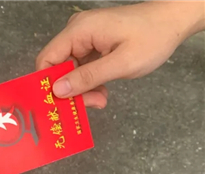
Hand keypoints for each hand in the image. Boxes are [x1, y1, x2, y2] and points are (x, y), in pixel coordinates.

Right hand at [36, 1, 204, 107]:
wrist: (173, 21)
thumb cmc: (153, 37)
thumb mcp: (121, 63)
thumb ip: (87, 77)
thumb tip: (58, 90)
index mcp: (79, 31)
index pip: (47, 59)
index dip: (48, 83)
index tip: (58, 103)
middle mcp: (77, 32)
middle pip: (57, 67)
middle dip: (70, 90)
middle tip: (90, 104)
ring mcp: (84, 38)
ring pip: (69, 71)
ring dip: (82, 89)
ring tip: (100, 99)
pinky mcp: (91, 44)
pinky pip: (80, 68)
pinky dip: (89, 82)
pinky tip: (101, 90)